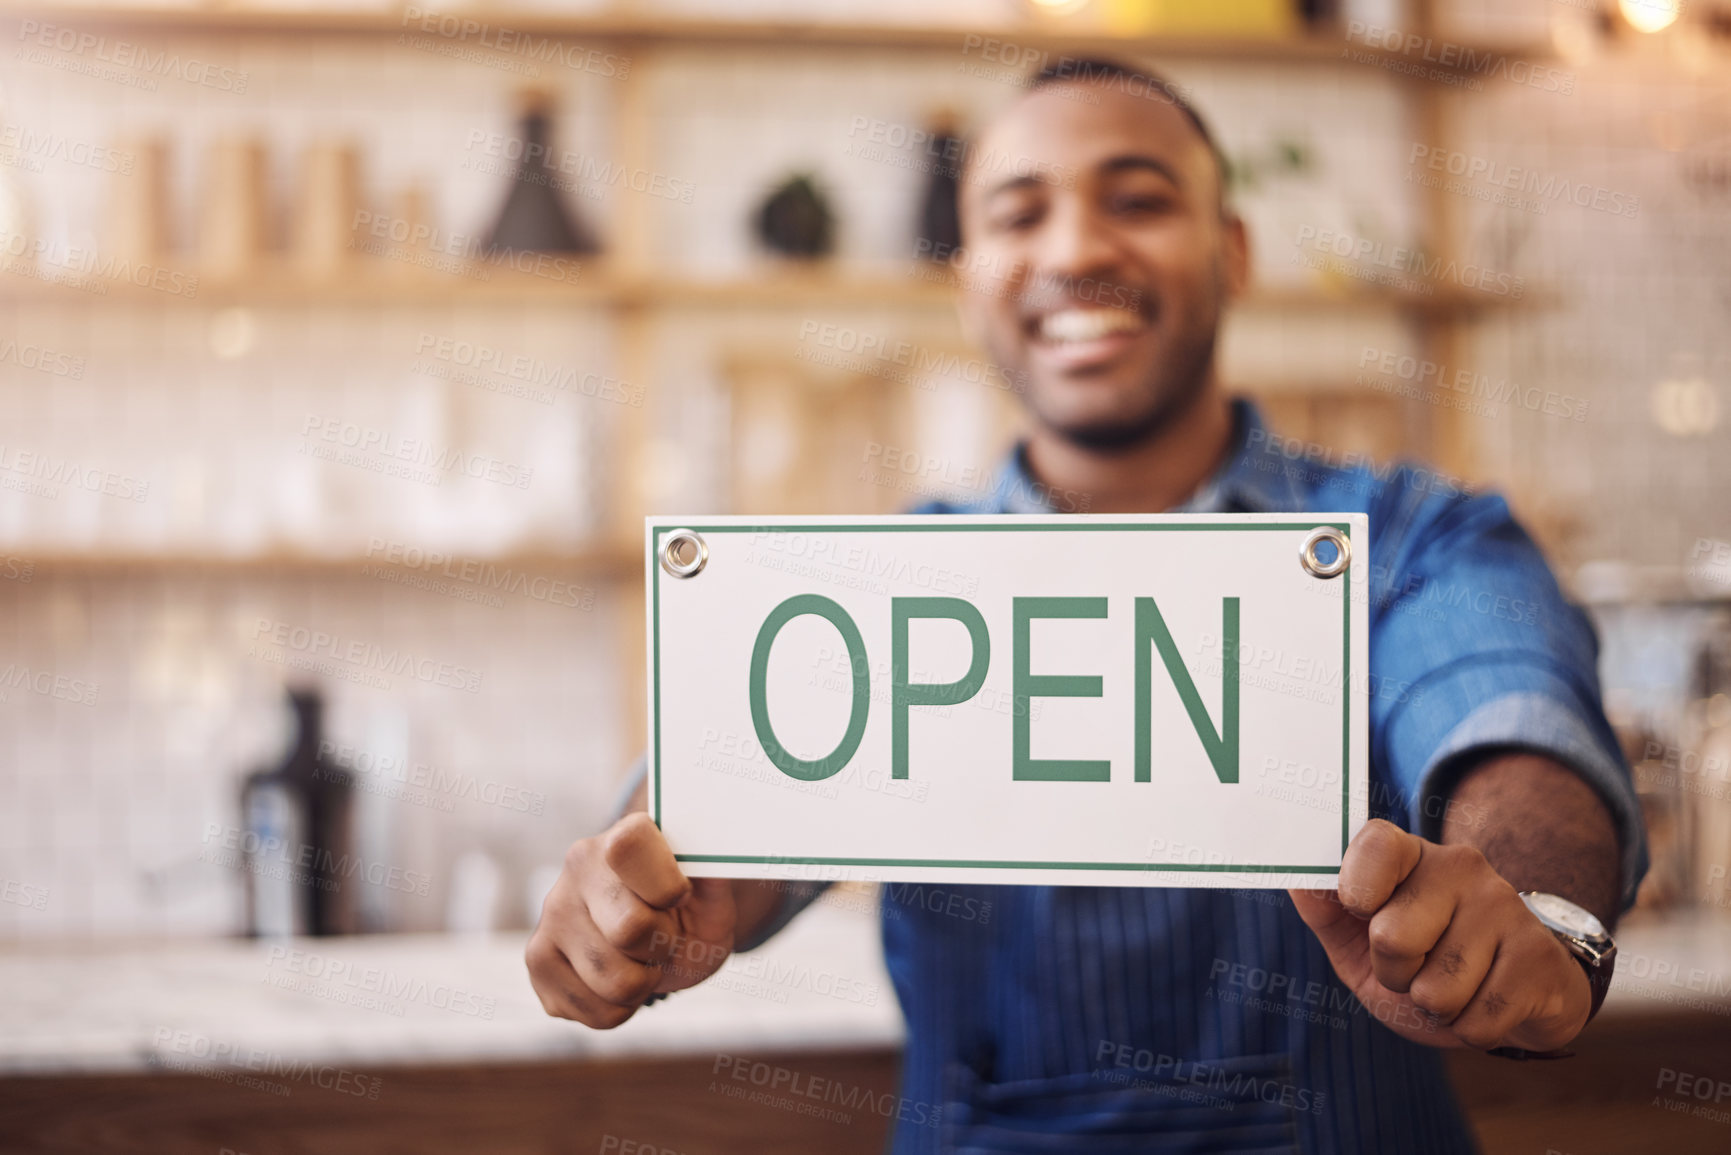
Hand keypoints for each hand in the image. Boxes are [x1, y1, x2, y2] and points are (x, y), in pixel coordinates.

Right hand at [526, 812, 737, 1027]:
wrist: (656, 934)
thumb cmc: (687, 909)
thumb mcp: (713, 895)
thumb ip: (715, 880)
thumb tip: (712, 866)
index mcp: (622, 836)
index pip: (629, 850)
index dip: (666, 886)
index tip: (681, 894)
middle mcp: (577, 868)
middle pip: (629, 930)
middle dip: (662, 944)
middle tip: (664, 935)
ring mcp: (550, 916)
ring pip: (614, 982)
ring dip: (644, 982)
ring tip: (642, 958)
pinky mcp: (539, 963)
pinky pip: (597, 1013)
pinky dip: (623, 1009)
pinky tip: (620, 977)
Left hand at [1289, 819, 1592, 1052]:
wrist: (1513, 998)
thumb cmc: (1425, 965)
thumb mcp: (1362, 943)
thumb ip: (1328, 913)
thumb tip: (1296, 882)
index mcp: (1411, 854)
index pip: (1375, 844)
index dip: (1357, 890)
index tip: (1363, 912)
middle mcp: (1460, 866)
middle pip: (1391, 937)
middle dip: (1394, 973)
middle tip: (1416, 967)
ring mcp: (1504, 906)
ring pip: (1436, 988)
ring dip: (1436, 1005)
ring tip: (1454, 985)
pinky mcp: (1538, 955)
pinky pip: (1478, 1020)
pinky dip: (1472, 1028)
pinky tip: (1487, 1002)